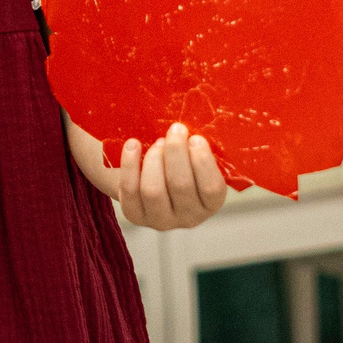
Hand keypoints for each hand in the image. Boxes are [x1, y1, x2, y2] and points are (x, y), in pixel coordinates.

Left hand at [114, 122, 229, 229]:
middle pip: (181, 186)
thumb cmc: (179, 162)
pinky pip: (130, 190)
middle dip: (177, 153)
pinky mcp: (135, 215)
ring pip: (153, 190)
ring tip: (157, 142)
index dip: (203, 162)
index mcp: (210, 204)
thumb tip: (196, 123)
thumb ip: (198, 148)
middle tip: (175, 129)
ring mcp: (161, 220)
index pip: (212, 189)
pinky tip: (132, 144)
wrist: (148, 177)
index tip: (195, 138)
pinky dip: (130, 164)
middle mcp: (189, 217)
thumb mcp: (195, 158)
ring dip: (154, 159)